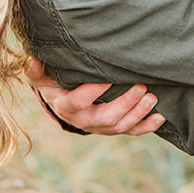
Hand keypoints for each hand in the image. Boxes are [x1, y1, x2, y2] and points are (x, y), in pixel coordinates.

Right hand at [25, 58, 164, 135]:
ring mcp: (100, 127)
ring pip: (120, 126)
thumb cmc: (53, 82)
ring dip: (138, 114)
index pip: (79, 101)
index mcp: (66, 106)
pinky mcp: (112, 129)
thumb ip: (35, 70)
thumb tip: (33, 60)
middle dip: (126, 104)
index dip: (93, 91)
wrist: (62, 102)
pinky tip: (160, 118)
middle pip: (106, 117)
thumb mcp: (41, 77)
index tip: (107, 78)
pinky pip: (130, 132)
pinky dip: (146, 127)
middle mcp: (84, 120)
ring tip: (152, 98)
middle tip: (141, 88)